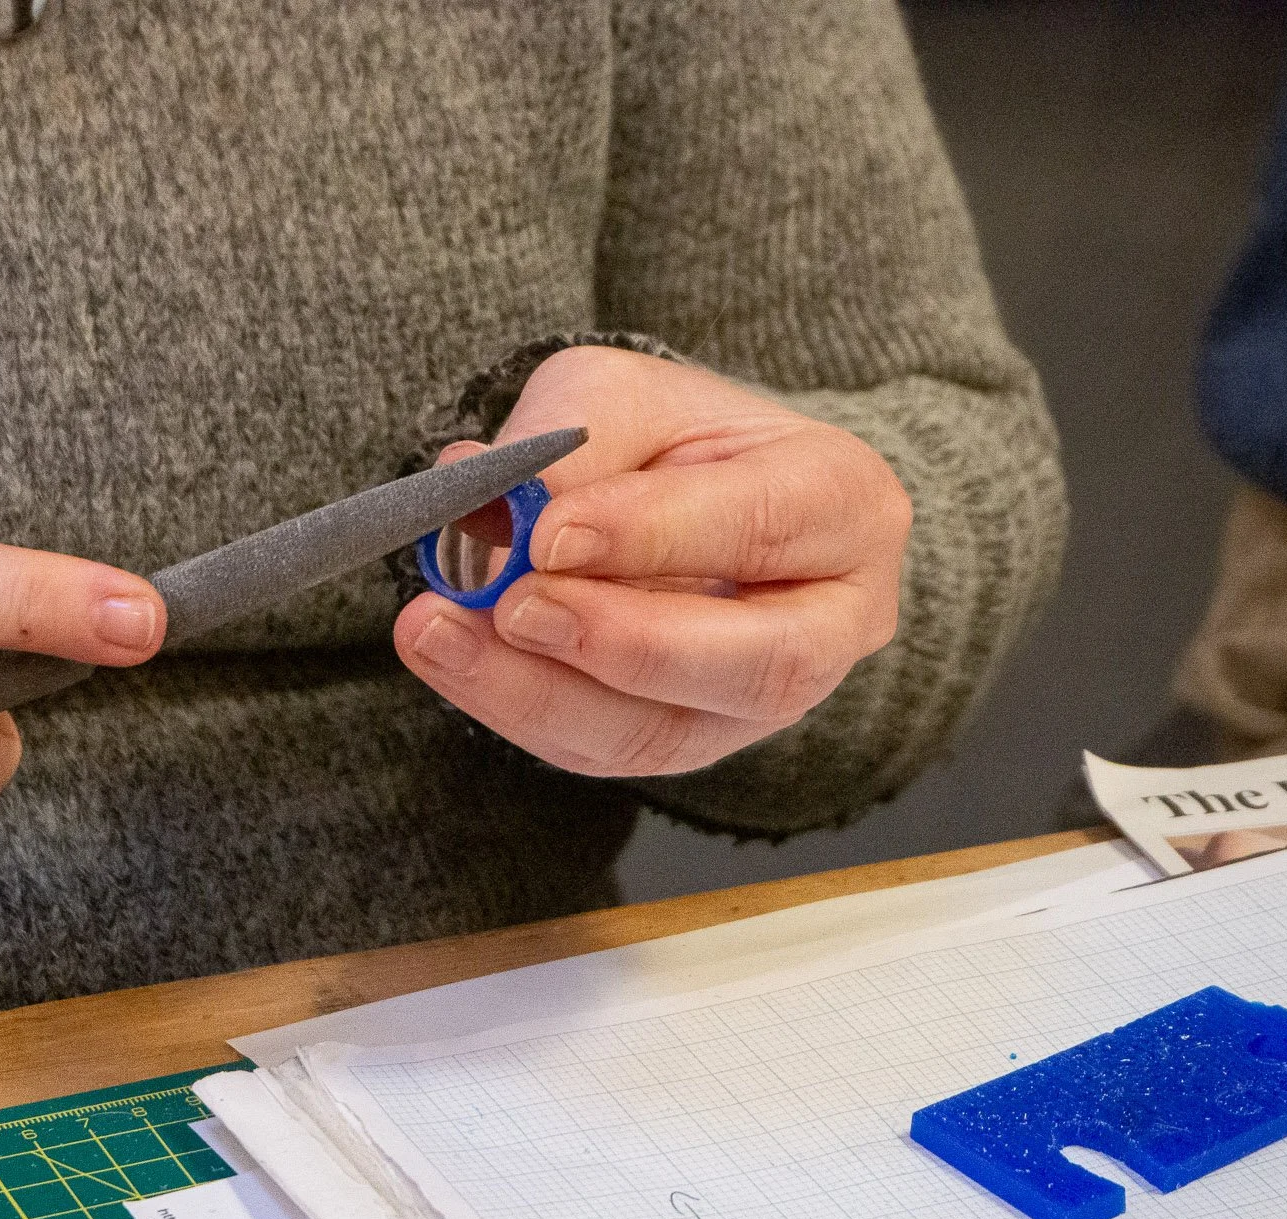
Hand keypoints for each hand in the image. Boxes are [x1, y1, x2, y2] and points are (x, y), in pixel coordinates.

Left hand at [394, 346, 910, 775]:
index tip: (548, 531)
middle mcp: (833, 623)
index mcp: (845, 506)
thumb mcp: (625, 396)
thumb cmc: (675, 441)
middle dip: (618, 643)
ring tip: (441, 632)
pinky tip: (452, 658)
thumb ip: (568, 442)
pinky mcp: (689, 744)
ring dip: (540, 691)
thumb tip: (483, 498)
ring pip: (666, 732)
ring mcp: (765, 705)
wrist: (691, 500)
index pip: (763, 528)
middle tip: (509, 605)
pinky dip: (517, 708)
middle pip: (753, 666)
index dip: (653, 535)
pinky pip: (604, 752)